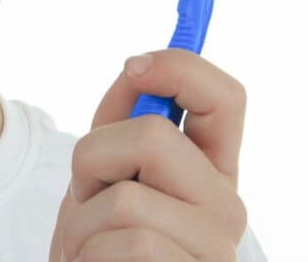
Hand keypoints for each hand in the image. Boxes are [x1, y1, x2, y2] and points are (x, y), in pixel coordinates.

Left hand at [48, 48, 247, 261]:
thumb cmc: (98, 250)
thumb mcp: (104, 180)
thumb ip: (120, 127)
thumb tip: (135, 69)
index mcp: (209, 173)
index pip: (226, 98)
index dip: (181, 67)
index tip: (134, 65)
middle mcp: (228, 208)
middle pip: (151, 137)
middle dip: (92, 160)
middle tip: (89, 198)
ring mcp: (215, 251)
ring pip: (125, 198)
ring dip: (80, 224)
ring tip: (89, 252)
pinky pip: (122, 245)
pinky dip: (87, 259)